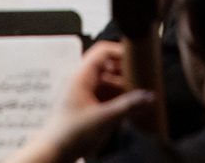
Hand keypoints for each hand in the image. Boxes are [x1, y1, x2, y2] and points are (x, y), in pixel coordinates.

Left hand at [5, 42, 151, 162]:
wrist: (54, 153)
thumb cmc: (71, 134)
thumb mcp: (104, 119)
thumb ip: (128, 106)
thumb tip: (150, 96)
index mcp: (81, 76)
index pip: (103, 51)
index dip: (121, 52)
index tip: (138, 59)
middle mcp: (81, 81)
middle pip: (108, 67)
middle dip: (126, 74)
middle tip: (144, 80)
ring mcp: (82, 93)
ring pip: (108, 83)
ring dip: (123, 88)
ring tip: (141, 97)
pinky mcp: (85, 106)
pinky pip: (104, 96)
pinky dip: (117, 99)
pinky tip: (130, 108)